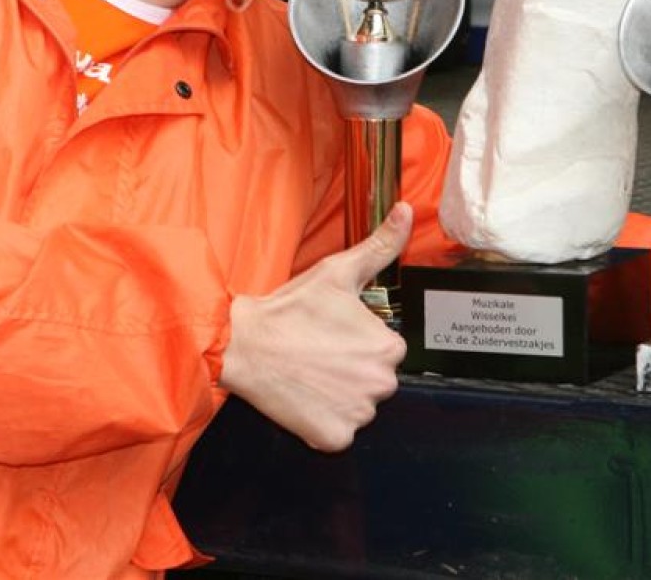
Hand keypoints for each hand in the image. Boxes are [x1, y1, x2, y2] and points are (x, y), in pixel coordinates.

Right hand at [219, 203, 411, 450]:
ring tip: (310, 373)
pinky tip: (305, 397)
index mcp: (390, 347)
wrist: (244, 344)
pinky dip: (323, 420)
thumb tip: (406, 211)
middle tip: (318, 353)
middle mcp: (382, 385)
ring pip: (357, 406)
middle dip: (352, 370)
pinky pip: (338, 432)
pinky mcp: (334, 438)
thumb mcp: (339, 271)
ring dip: (339, 395)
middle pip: (374, 380)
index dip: (358, 342)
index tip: (332, 335)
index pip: (386, 350)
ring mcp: (358, 415)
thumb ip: (381, 245)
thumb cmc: (290, 309)